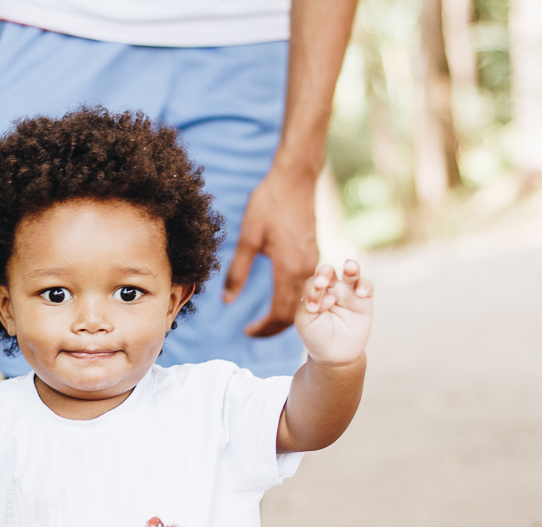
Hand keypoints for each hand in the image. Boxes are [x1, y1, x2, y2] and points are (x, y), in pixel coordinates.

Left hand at [222, 167, 317, 336]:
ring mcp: (314, 262)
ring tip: (263, 321)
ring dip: (285, 316)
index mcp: (289, 268)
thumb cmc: (269, 203)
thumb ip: (238, 271)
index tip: (247, 333)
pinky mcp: (314, 254)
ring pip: (304, 302)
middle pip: (296, 314)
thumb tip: (227, 301)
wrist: (296, 178)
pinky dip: (294, 301)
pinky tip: (277, 300)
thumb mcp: (248, 238)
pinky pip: (307, 288)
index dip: (264, 328)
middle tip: (253, 332)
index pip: (280, 313)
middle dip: (275, 328)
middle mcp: (307, 269)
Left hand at [295, 260, 372, 365]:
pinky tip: (359, 294)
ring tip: (349, 267)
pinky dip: (364, 285)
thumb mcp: (304, 321)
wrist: (334, 355)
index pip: (312, 282)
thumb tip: (329, 296)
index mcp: (314, 291)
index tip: (311, 308)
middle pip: (328, 271)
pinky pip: (366, 285)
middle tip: (321, 283)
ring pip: (351, 271)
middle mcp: (331, 288)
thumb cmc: (316, 335)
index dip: (312, 291)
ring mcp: (348, 293)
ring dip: (351, 266)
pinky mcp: (364, 300)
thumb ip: (310, 302)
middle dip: (325, 273)